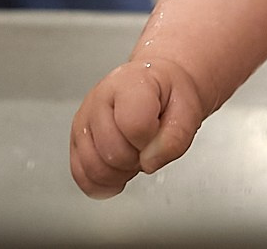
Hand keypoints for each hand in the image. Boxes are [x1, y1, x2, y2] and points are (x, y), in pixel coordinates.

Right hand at [69, 58, 205, 197]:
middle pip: (112, 153)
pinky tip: (118, 171)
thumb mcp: (189, 110)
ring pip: (93, 168)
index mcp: (130, 84)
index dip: (152, 141)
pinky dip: (101, 183)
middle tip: (147, 145)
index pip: (134, 126)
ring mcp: (85, 119)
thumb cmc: (169, 95)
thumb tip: (149, 161)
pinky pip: (81, 175)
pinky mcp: (78, 139)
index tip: (159, 134)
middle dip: (136, 159)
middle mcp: (100, 99)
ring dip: (119, 173)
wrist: (157, 86)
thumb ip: (176, 138)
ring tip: (133, 153)